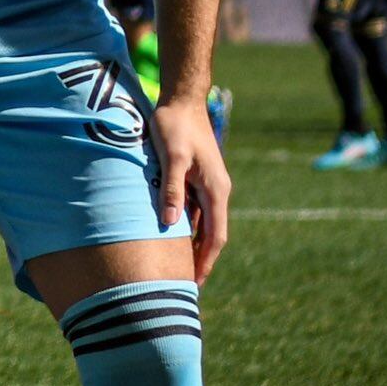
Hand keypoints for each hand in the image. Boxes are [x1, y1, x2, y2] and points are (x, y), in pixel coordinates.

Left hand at [154, 92, 233, 280]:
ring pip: (203, 224)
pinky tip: (173, 237)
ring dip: (194, 245)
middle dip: (201, 259)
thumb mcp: (173, 157)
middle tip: (186, 284)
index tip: (195, 282)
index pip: (216, 236)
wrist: (182, 101)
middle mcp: (216, 191)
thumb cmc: (175, 126)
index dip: (206, 260)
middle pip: (212, 234)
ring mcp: (207, 185)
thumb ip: (172, 188)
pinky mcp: (196, 179)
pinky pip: (194, 211)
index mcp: (216, 190)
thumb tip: (170, 223)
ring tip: (179, 268)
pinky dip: (187, 227)